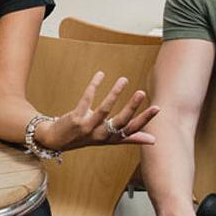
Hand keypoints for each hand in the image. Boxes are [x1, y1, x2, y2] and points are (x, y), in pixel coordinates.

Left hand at [40, 71, 159, 150]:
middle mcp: (101, 135)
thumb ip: (131, 138)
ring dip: (114, 94)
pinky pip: (86, 100)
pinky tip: (100, 74)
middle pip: (120, 122)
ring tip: (124, 79)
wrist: (57, 140)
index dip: (145, 120)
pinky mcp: (75, 119)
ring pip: (104, 110)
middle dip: (132, 107)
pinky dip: (93, 86)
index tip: (157, 108)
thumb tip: (154, 140)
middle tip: (142, 92)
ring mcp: (88, 127)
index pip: (131, 130)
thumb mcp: (109, 139)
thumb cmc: (86, 137)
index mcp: (111, 139)